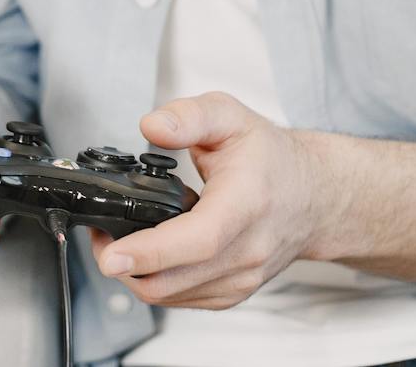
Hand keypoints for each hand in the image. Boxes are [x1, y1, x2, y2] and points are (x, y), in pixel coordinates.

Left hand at [89, 92, 325, 309]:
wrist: (314, 197)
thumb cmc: (271, 158)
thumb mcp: (230, 116)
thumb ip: (188, 116)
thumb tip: (151, 125)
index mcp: (246, 204)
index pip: (197, 240)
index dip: (150, 251)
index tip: (112, 253)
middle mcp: (247, 250)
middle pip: (172, 279)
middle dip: (123, 262)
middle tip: (101, 234)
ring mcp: (241, 277)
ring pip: (171, 296)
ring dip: (135, 274)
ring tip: (120, 240)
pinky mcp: (233, 293)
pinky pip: (182, 300)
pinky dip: (156, 282)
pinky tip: (149, 255)